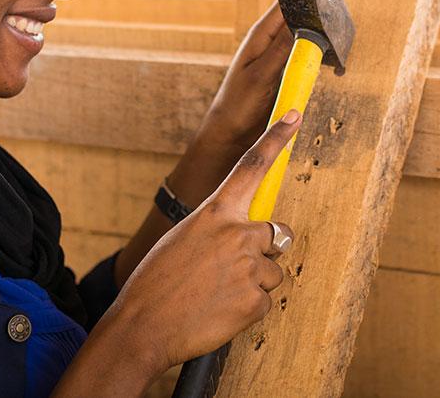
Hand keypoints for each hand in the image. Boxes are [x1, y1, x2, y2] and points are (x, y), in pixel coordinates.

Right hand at [103, 113, 299, 376]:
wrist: (145, 324)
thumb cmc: (158, 278)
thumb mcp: (183, 239)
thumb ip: (218, 231)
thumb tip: (247, 241)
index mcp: (215, 212)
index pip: (251, 166)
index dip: (275, 138)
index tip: (294, 115)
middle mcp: (238, 233)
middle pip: (277, 233)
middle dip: (265, 249)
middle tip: (235, 267)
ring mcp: (250, 267)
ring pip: (272, 272)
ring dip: (253, 282)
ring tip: (217, 293)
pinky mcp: (256, 301)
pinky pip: (264, 301)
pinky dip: (246, 307)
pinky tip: (219, 310)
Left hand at [201, 0, 342, 150]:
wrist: (228, 128)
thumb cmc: (240, 103)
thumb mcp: (262, 76)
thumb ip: (284, 49)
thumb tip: (305, 20)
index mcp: (266, 29)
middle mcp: (273, 30)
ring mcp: (280, 42)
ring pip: (308, 5)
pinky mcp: (285, 56)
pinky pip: (309, 30)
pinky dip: (323, 16)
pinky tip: (327, 4)